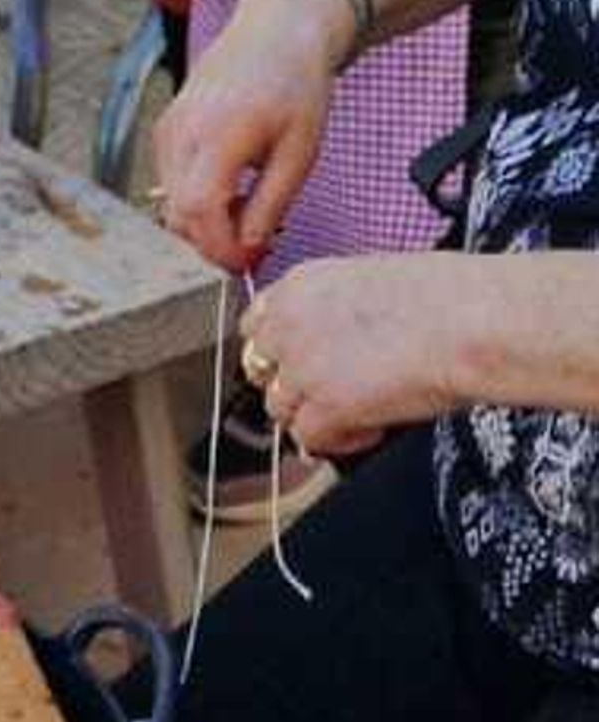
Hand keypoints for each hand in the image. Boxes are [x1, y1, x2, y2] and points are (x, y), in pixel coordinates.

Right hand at [155, 0, 348, 271]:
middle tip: (256, 248)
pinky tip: (234, 190)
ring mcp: (170, 127)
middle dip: (213, 243)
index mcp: (219, 133)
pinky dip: (197, 199)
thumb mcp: (299, 152)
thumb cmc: (296, 87)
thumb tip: (247, 250)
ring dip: (206, 223)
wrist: (276, 32)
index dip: (220, 249)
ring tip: (251, 212)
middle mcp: (183, 130)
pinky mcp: (167, 127)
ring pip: (171, 201)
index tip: (251, 262)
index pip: (198, 212)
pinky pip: (172, 181)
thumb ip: (270, 205)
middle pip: (178, 214)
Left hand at [242, 255, 471, 457]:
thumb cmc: (441, 296)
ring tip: (360, 412)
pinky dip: (340, 440)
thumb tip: (334, 338)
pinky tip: (373, 428)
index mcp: (300, 285)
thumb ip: (333, 309)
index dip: (279, 351)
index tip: (299, 364)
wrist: (464, 319)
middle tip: (327, 394)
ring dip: (314, 415)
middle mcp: (289, 323)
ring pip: (279, 409)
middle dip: (291, 385)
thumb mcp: (367, 281)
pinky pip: (309, 439)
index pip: (256, 326)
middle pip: (260, 370)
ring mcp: (302, 367)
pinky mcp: (325, 407)